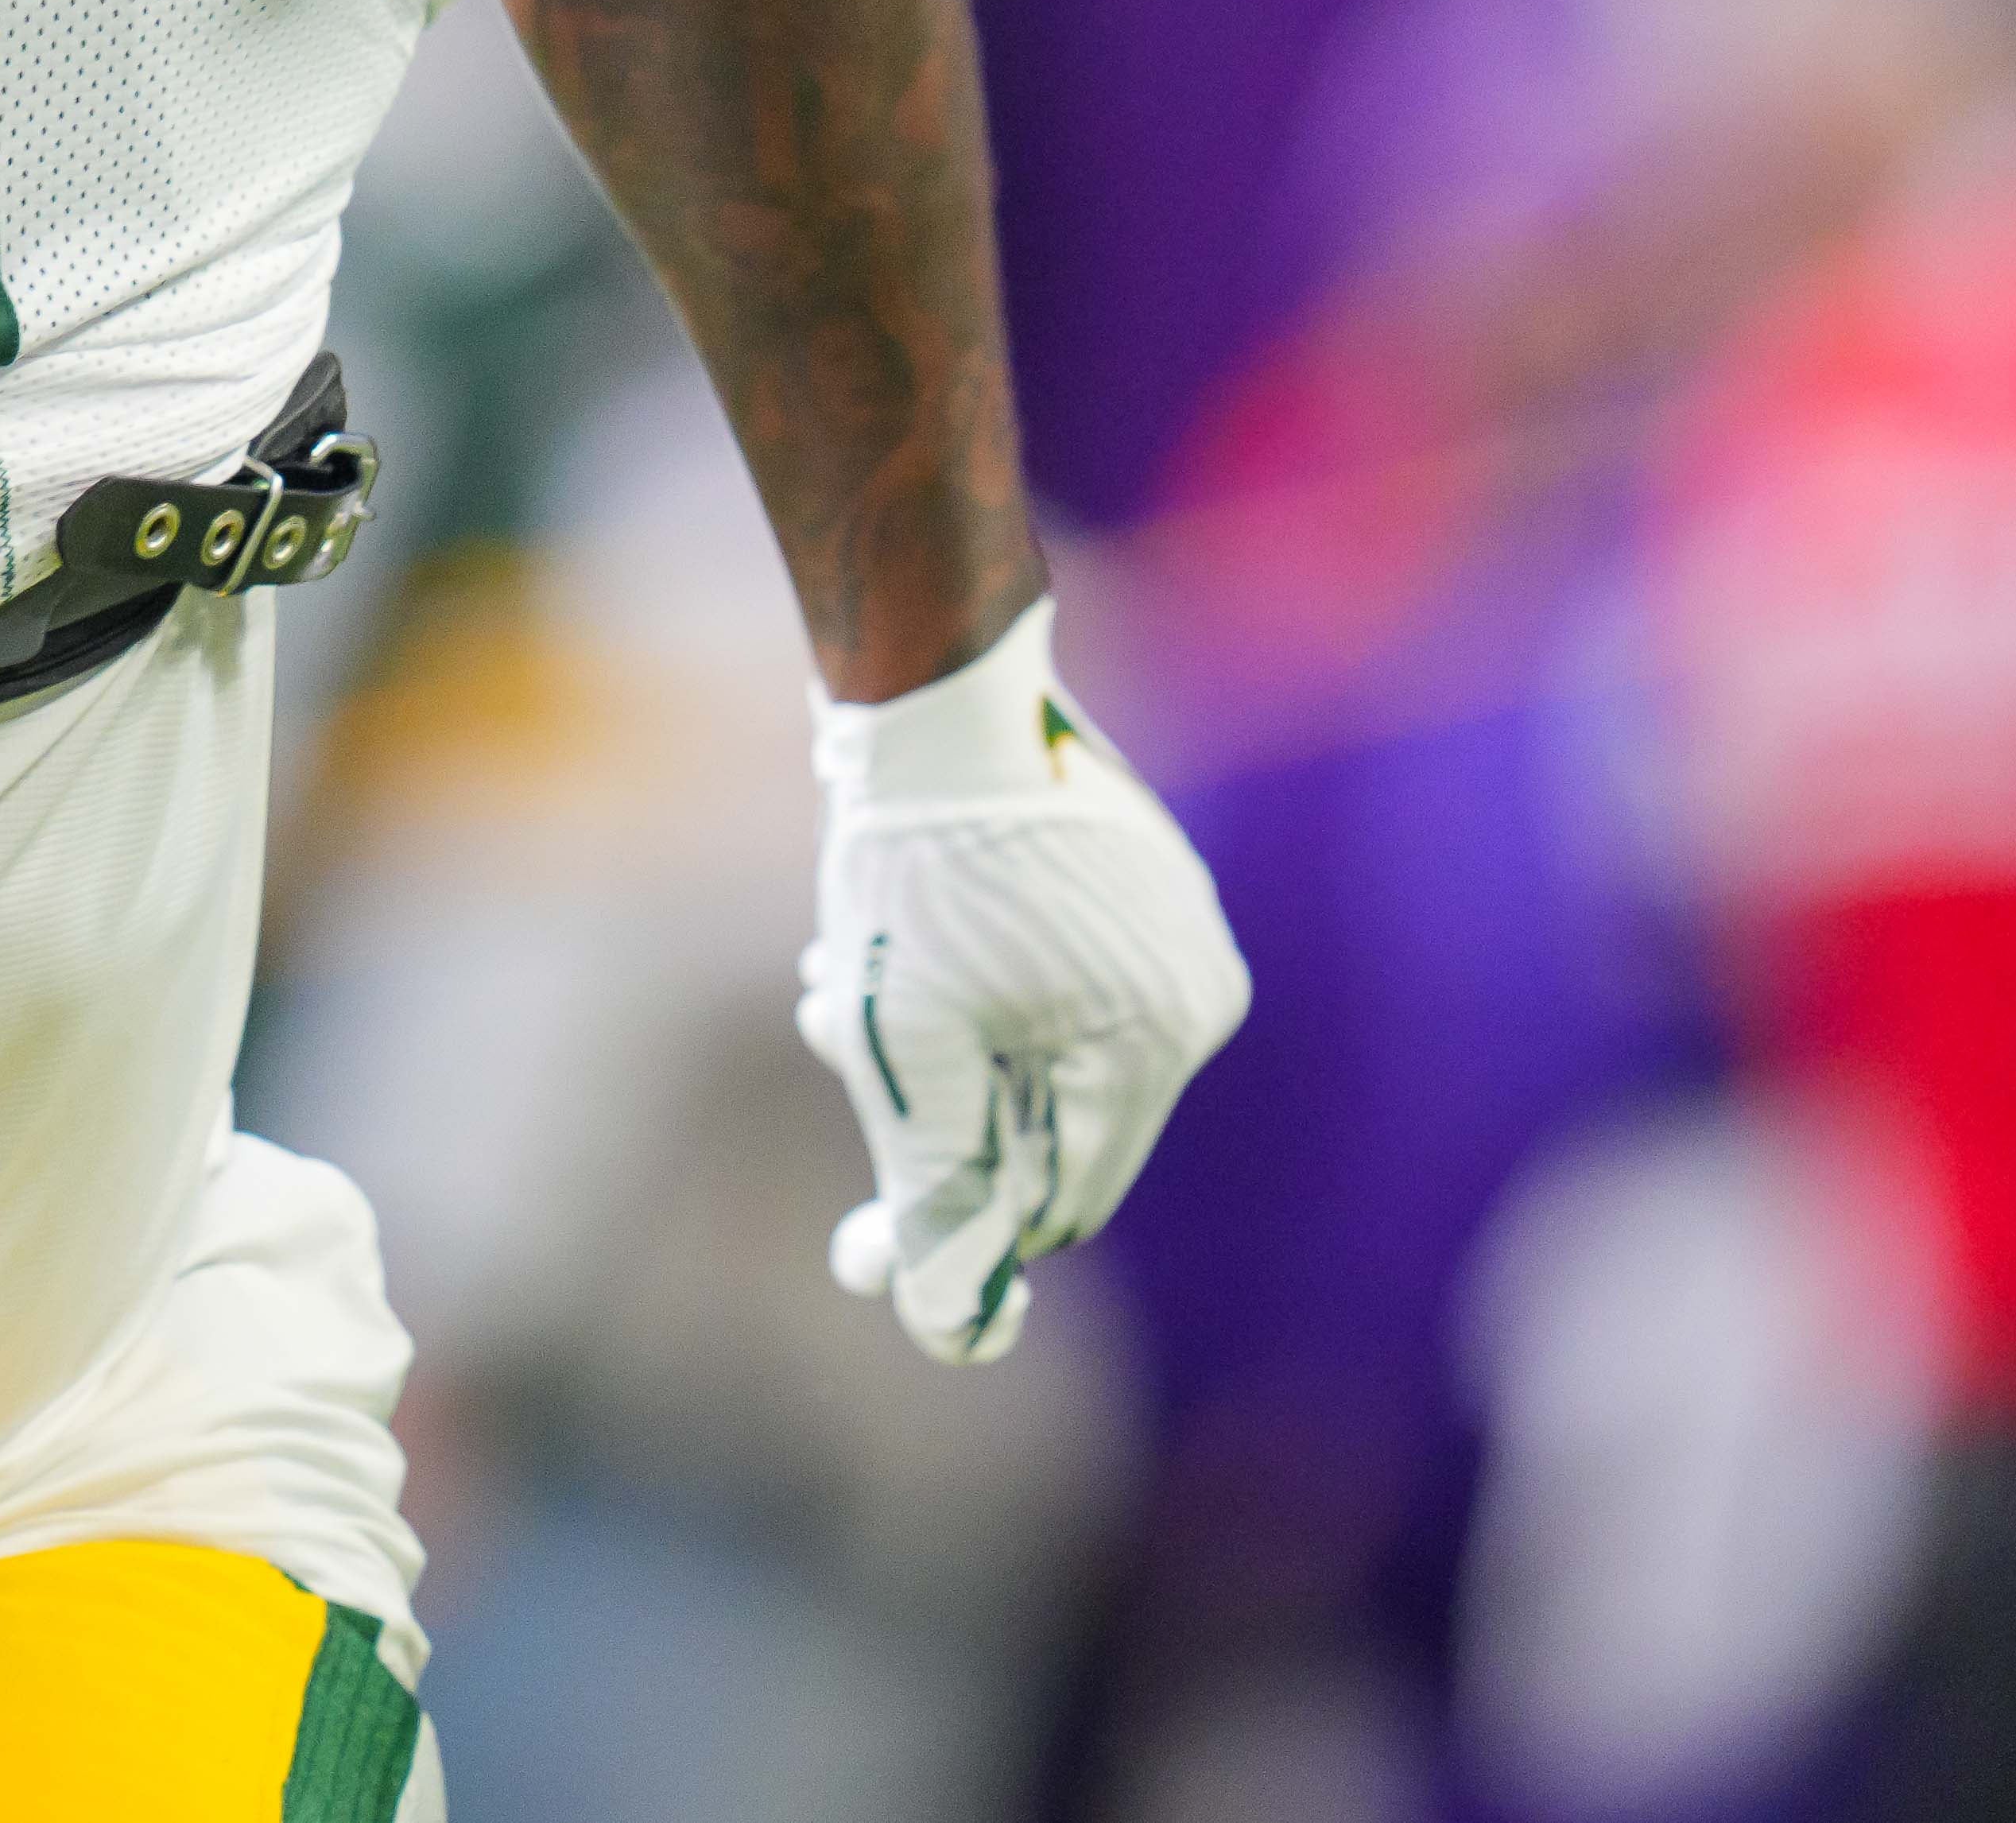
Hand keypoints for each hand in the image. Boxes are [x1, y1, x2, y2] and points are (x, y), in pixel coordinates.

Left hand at [794, 598, 1247, 1365]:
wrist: (933, 684)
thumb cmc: (917, 868)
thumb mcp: (906, 1049)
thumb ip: (936, 1195)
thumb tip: (954, 1331)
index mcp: (1159, 1038)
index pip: (1064, 1194)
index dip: (956, 1223)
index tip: (856, 1237)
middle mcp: (1191, 985)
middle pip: (1043, 1116)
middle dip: (925, 1102)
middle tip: (823, 1030)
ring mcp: (1169, 923)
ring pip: (1030, 1040)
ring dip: (926, 1034)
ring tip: (827, 974)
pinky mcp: (1131, 873)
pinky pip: (1045, 970)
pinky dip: (960, 976)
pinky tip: (878, 930)